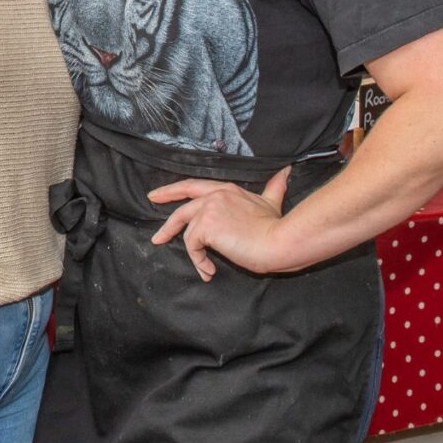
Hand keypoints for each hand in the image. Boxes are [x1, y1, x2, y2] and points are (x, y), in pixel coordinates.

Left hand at [149, 167, 294, 279]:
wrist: (281, 241)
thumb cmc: (277, 227)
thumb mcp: (273, 202)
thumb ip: (274, 187)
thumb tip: (285, 172)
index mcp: (226, 189)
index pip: (193, 187)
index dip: (172, 191)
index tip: (156, 196)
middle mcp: (215, 195)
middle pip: (182, 208)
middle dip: (164, 229)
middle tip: (157, 237)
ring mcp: (208, 209)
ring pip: (188, 232)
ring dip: (195, 255)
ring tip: (205, 269)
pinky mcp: (205, 226)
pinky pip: (192, 246)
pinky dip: (198, 260)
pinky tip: (209, 270)